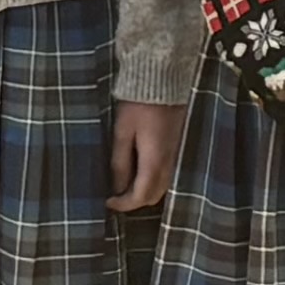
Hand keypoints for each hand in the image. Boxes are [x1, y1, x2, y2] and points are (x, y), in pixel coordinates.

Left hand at [108, 99, 181, 213]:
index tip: (108, 202)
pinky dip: (152, 179)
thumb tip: (117, 186)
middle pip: (155, 195)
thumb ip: (120, 162)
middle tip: (116, 196)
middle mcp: (169, 161)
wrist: (163, 80)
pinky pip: (166, 173)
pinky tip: (138, 169)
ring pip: (162, 185)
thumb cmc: (139, 104)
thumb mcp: (122, 132)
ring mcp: (175, 154)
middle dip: (135, 200)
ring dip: (144, 190)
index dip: (124, 204)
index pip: (142, 195)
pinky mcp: (176, 146)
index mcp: (154, 160)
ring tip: (124, 183)